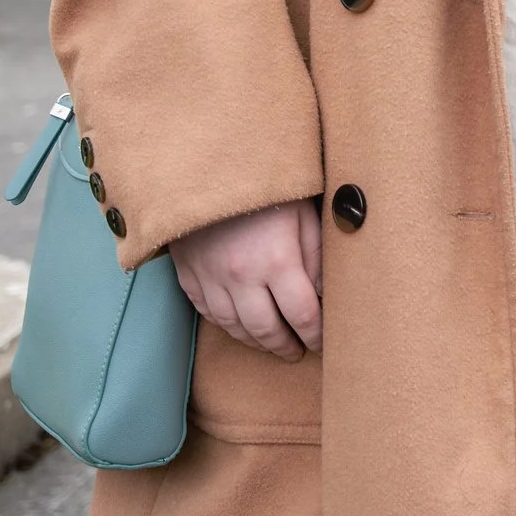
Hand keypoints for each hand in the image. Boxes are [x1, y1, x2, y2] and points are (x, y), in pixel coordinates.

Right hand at [169, 197, 324, 359]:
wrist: (204, 163)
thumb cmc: (265, 182)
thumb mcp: (304, 211)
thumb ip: (316, 255)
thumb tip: (327, 292)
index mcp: (277, 261)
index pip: (303, 315)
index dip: (316, 335)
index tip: (324, 344)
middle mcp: (241, 277)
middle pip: (266, 330)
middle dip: (286, 346)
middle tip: (298, 352)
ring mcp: (210, 278)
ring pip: (234, 327)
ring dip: (256, 341)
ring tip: (273, 345)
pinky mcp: (188, 274)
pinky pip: (207, 312)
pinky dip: (227, 325)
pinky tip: (239, 326)